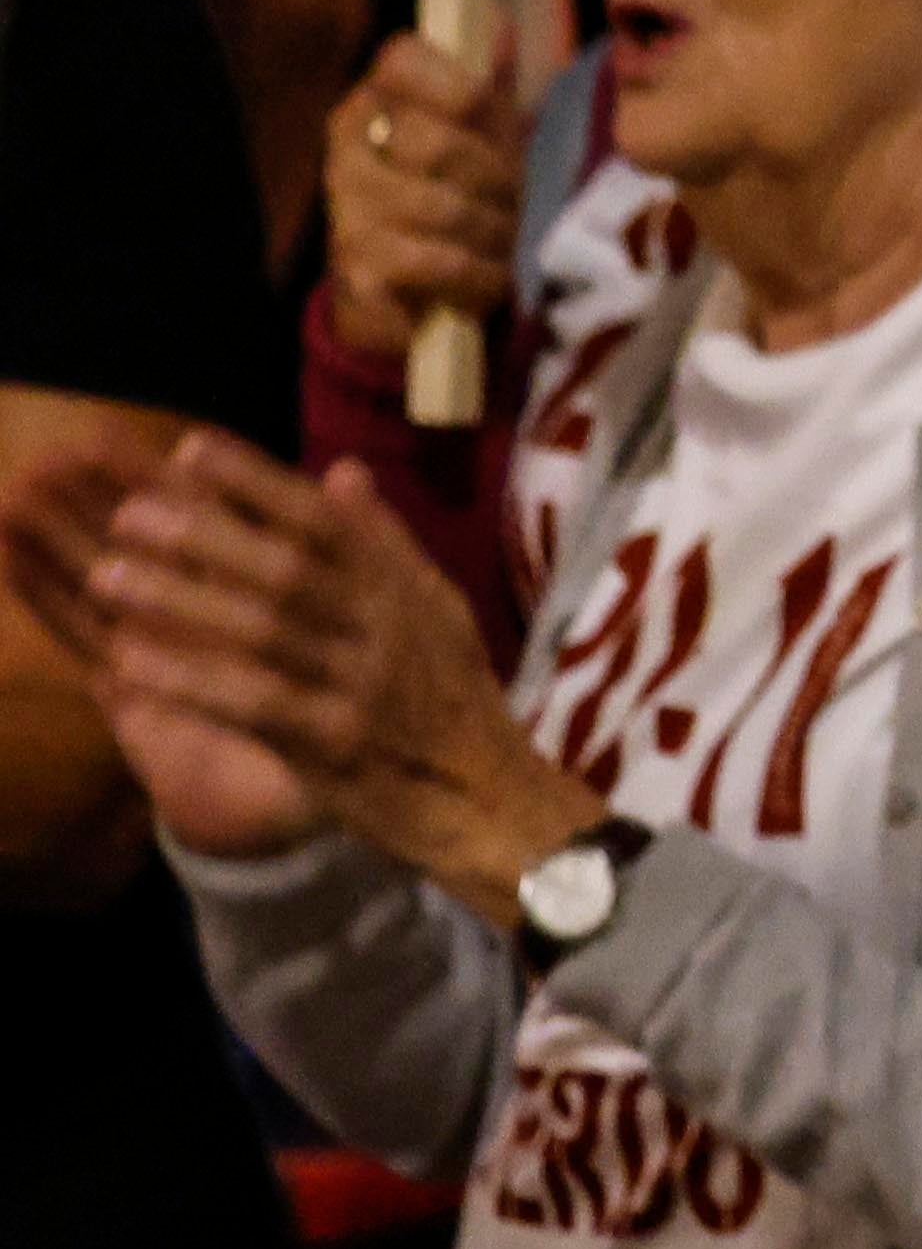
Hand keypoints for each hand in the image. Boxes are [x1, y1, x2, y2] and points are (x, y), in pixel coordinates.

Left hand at [13, 428, 594, 899]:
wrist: (488, 801)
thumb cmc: (452, 700)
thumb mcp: (436, 610)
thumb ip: (384, 543)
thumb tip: (342, 469)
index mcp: (404, 592)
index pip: (325, 523)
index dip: (257, 484)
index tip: (190, 447)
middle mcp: (386, 632)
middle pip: (289, 572)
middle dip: (206, 537)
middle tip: (130, 511)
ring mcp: (360, 690)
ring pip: (264, 636)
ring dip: (181, 604)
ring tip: (107, 576)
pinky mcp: (334, 748)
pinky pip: (253, 707)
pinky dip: (191, 681)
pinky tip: (131, 664)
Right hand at [315, 31, 533, 363]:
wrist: (398, 290)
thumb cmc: (450, 196)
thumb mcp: (479, 137)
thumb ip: (490, 82)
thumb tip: (499, 18)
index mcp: (374, 99)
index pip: (404, 59)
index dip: (464, 89)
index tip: (494, 123)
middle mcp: (347, 144)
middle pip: (439, 142)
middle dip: (498, 179)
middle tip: (515, 201)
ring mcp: (345, 204)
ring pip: (444, 208)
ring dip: (495, 233)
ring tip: (505, 243)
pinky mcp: (355, 264)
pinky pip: (437, 261)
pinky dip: (479, 275)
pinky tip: (488, 279)